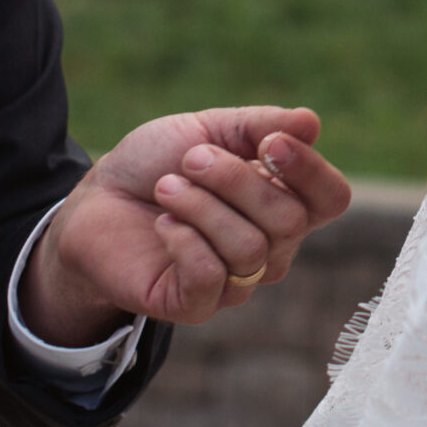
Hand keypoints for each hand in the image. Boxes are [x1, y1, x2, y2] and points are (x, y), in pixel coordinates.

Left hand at [22, 107, 349, 339]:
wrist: (95, 201)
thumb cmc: (156, 164)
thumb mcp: (206, 129)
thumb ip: (258, 126)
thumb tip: (311, 122)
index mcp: (283, 201)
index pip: (331, 198)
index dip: (310, 170)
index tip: (268, 143)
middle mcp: (271, 247)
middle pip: (289, 219)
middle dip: (235, 179)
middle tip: (191, 159)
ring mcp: (237, 281)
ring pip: (250, 248)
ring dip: (200, 206)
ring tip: (166, 188)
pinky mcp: (196, 304)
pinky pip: (213, 277)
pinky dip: (184, 241)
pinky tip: (163, 225)